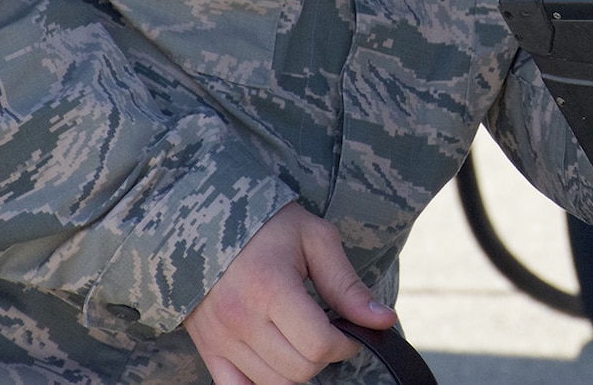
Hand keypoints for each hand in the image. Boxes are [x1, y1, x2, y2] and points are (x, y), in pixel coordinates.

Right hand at [183, 203, 396, 384]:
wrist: (208, 223)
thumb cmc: (269, 227)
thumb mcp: (316, 241)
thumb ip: (348, 286)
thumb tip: (385, 320)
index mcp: (270, 288)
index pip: (319, 344)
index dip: (347, 344)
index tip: (351, 331)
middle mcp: (241, 319)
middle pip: (299, 369)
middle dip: (325, 356)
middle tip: (328, 333)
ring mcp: (220, 338)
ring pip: (274, 383)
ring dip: (298, 369)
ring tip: (303, 340)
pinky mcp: (207, 349)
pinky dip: (263, 384)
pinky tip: (277, 362)